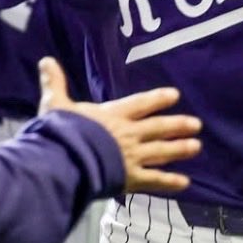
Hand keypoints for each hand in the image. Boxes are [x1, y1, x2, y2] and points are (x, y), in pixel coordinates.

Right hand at [38, 57, 199, 193]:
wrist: (67, 160)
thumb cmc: (62, 132)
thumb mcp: (56, 104)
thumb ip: (54, 83)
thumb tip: (46, 60)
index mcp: (113, 115)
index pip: (141, 104)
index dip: (158, 99)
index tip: (175, 95)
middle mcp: (128, 134)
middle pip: (158, 128)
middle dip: (178, 125)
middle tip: (197, 124)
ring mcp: (132, 157)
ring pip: (162, 152)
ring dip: (180, 149)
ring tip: (196, 146)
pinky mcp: (131, 178)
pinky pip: (155, 180)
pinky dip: (170, 182)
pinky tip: (185, 183)